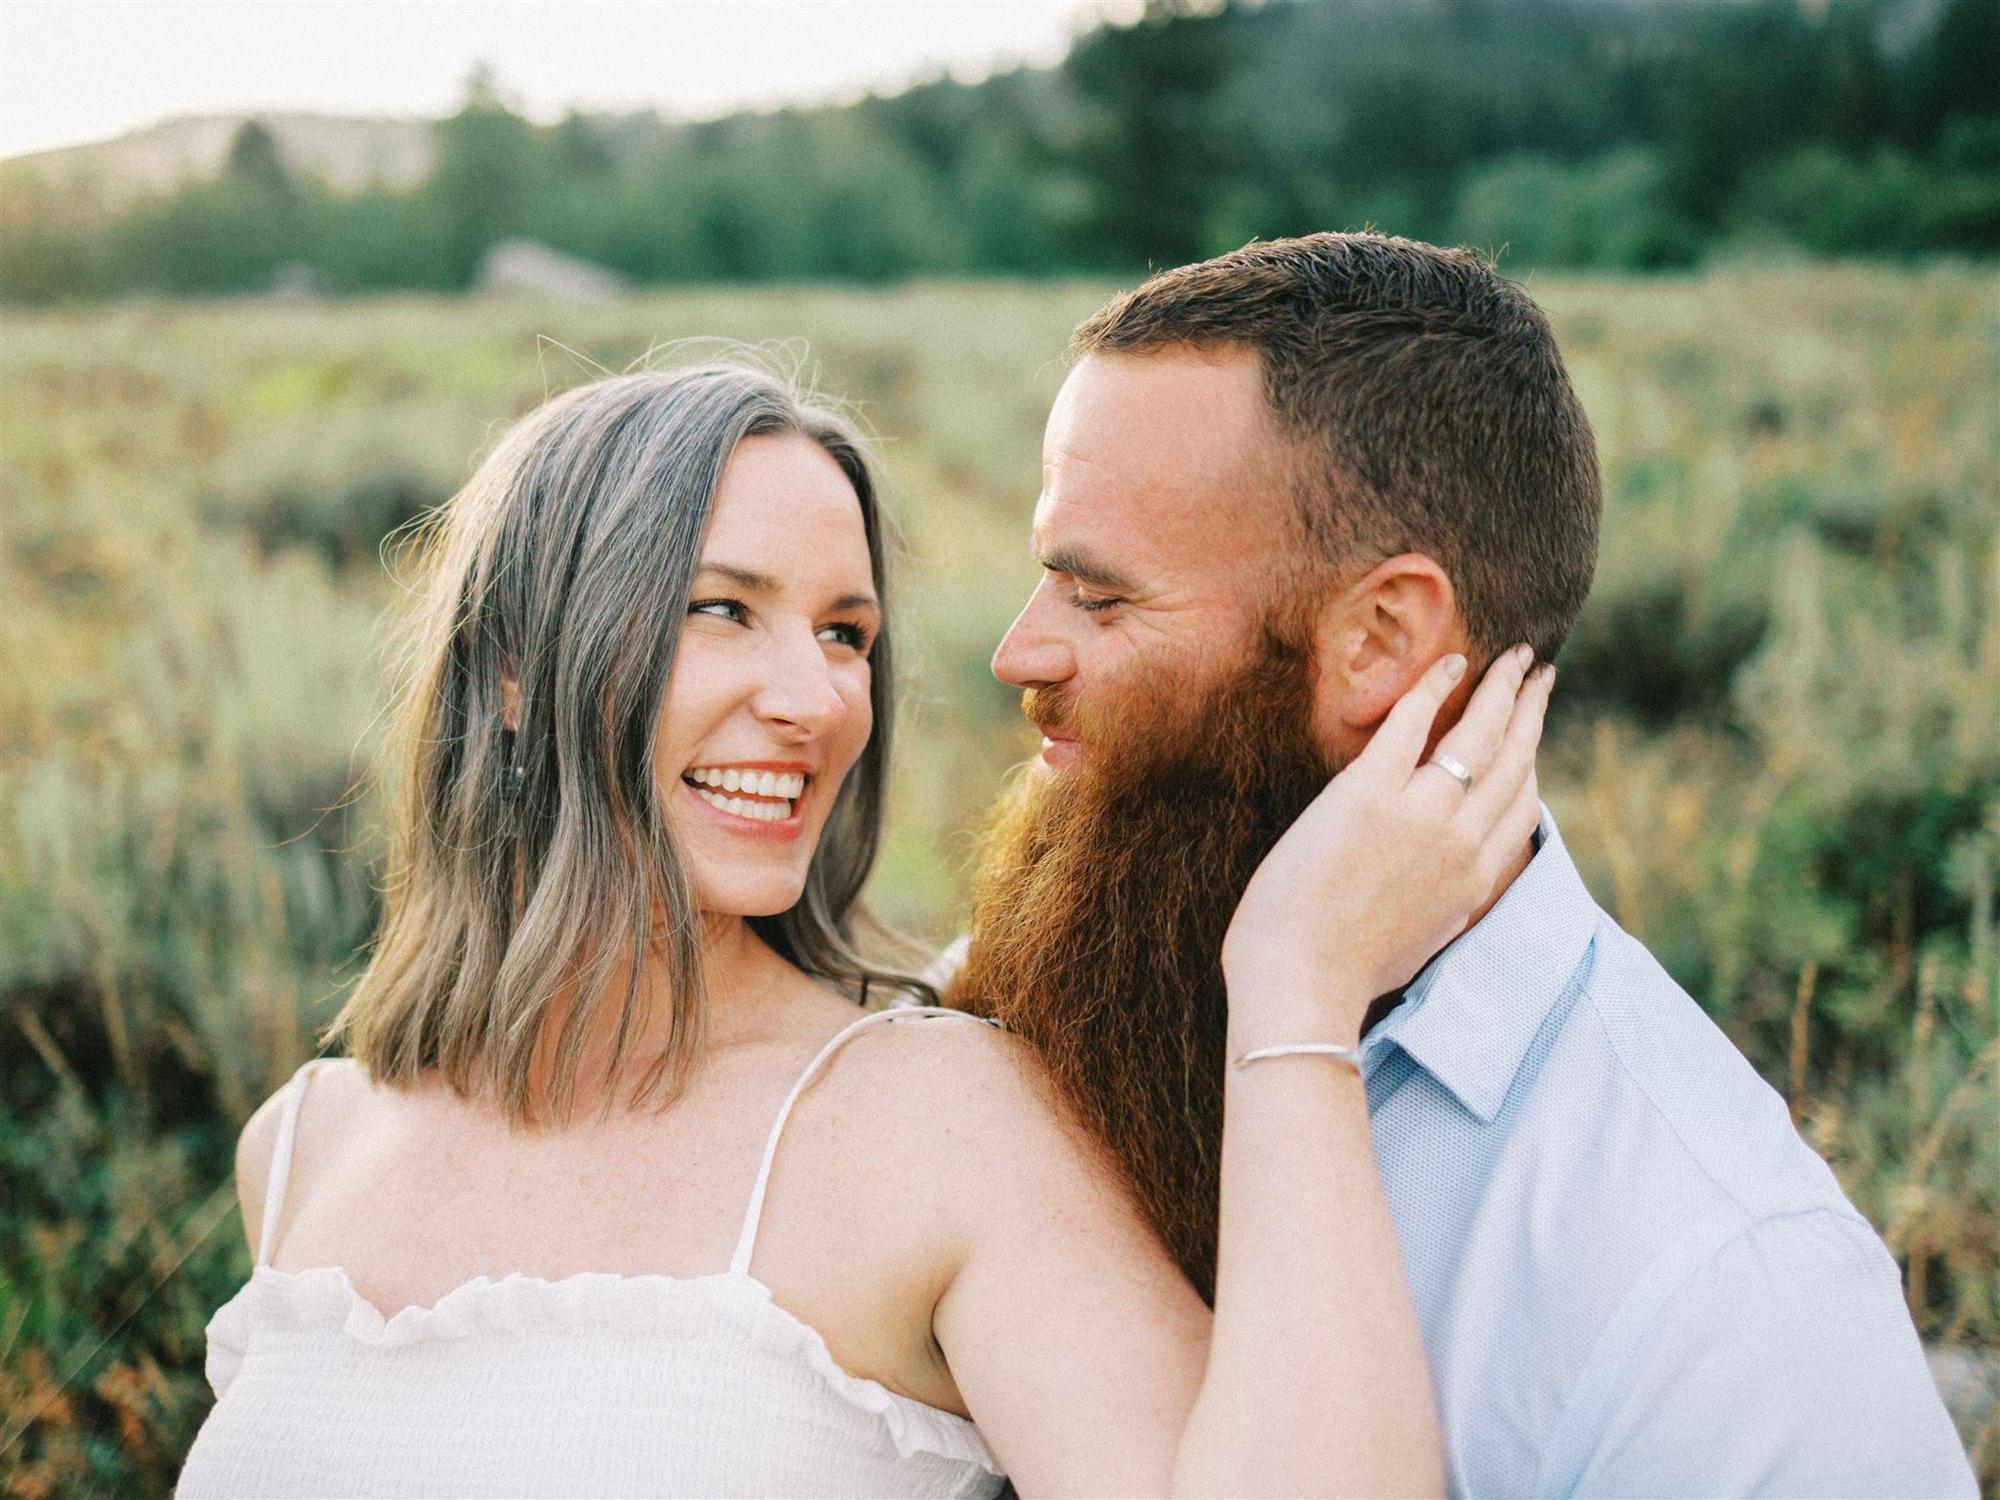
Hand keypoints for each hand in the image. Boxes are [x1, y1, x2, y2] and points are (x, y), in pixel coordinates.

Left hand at [1222, 644, 1552, 1039]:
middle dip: (1531, 711)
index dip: (1530, 764)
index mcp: (1475, 880)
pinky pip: (1412, 723)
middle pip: (1514, 760)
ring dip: (1501, 688)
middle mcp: (1462, 842)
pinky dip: (1434, 686)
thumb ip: (1446, 901)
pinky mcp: (1369, 793)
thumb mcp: (1421, 939)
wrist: (1300, 980)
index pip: (1522, 809)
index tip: (1530, 736)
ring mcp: (1421, 813)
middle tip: (1540, 674)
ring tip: (1514, 657)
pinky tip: (1450, 662)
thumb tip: (1453, 882)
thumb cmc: (1343, 970)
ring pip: (1479, 734)